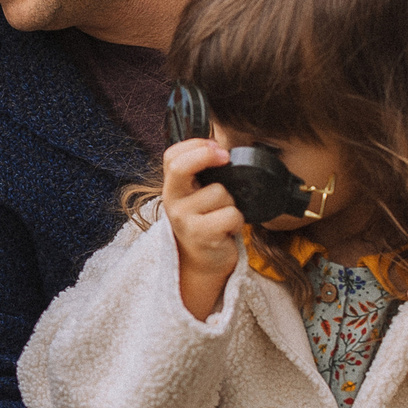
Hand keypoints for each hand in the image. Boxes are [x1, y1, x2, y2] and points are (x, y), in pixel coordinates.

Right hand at [160, 140, 245, 320]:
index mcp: (172, 188)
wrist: (201, 263)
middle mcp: (173, 202)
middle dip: (205, 155)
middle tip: (225, 157)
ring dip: (231, 203)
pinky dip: (237, 222)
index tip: (216, 146)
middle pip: (180, 167)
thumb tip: (222, 150)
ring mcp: (184, 220)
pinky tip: (227, 230)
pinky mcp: (201, 235)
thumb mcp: (196, 197)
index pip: (171, 156)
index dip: (195, 145)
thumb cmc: (205, 224)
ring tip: (223, 216)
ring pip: (220, 193)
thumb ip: (201, 176)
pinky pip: (231, 215)